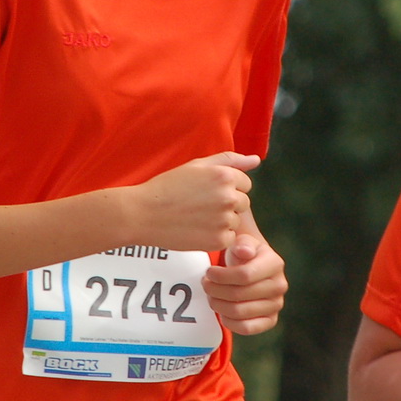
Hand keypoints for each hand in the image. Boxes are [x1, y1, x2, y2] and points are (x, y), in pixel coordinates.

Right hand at [127, 153, 257, 251]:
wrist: (144, 214)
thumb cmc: (169, 187)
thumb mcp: (197, 166)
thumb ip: (230, 160)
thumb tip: (256, 160)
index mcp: (225, 175)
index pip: (245, 183)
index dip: (227, 188)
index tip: (207, 192)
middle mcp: (228, 197)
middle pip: (243, 203)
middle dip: (227, 205)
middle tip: (200, 206)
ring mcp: (225, 220)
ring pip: (236, 221)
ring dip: (222, 221)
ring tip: (196, 218)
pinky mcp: (219, 240)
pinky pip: (229, 238)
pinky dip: (216, 237)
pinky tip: (197, 230)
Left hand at [204, 232, 286, 335]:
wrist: (253, 268)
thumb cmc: (244, 254)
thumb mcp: (242, 242)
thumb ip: (242, 244)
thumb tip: (244, 251)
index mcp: (274, 263)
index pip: (244, 275)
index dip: (221, 276)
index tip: (208, 272)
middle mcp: (279, 285)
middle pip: (239, 294)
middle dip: (215, 290)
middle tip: (205, 284)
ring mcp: (276, 304)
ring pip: (239, 312)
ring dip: (218, 305)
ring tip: (211, 295)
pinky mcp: (270, 320)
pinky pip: (246, 328)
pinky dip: (229, 321)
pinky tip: (221, 311)